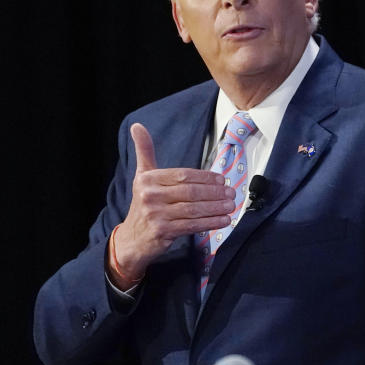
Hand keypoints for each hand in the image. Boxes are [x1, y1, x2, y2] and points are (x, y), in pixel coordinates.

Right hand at [111, 123, 235, 282]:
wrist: (132, 239)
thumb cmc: (144, 205)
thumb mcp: (142, 177)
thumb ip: (144, 152)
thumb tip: (138, 125)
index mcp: (148, 179)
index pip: (183, 175)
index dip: (205, 177)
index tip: (222, 179)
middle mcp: (150, 195)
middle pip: (191, 192)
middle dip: (214, 192)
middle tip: (232, 192)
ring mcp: (156, 215)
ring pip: (193, 209)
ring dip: (216, 207)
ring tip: (231, 205)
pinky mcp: (163, 232)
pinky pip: (192, 225)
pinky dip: (210, 222)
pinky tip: (224, 220)